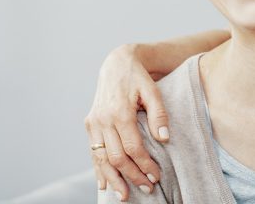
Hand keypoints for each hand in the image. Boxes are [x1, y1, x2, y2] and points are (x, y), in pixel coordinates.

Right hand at [84, 44, 168, 200]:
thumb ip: (159, 114)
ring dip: (114, 179)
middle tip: (147, 187)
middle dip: (132, 175)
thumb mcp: (153, 91)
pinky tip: (104, 183)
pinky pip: (93, 151)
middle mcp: (104, 119)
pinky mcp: (90, 123)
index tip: (156, 176)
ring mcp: (94, 122)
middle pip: (117, 157)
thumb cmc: (138, 78)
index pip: (133, 147)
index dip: (144, 165)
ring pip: (101, 158)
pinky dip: (98, 169)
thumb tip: (164, 139)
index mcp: (120, 111)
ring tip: (124, 196)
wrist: (116, 64)